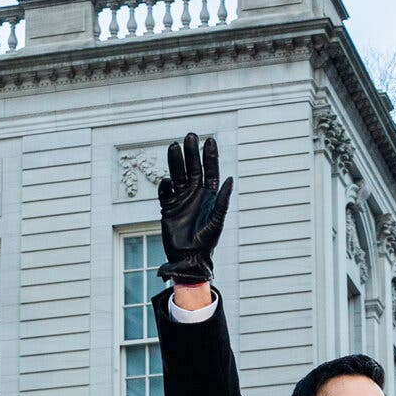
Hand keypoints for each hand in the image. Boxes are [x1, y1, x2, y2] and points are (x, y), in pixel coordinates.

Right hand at [157, 133, 232, 283]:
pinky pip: (165, 192)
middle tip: (189, 136)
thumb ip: (223, 201)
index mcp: (210, 197)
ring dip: (176, 161)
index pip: (210, 172)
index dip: (210, 157)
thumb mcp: (217, 221)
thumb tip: (230, 179)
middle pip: (192, 169)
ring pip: (177, 175)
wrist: (189, 259)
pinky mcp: (168, 207)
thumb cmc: (207, 243)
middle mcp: (195, 195)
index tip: (209, 141)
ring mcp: (181, 200)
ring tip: (174, 145)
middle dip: (191, 153)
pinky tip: (168, 182)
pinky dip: (165, 186)